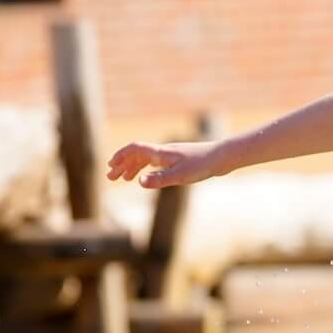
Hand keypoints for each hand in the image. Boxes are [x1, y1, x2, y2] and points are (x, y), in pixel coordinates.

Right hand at [106, 140, 223, 188]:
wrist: (222, 158)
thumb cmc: (202, 165)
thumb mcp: (180, 176)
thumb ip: (159, 179)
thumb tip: (139, 183)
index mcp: (161, 153)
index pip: (134, 149)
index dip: (120, 156)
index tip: (110, 166)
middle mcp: (164, 151)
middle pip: (137, 155)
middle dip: (122, 165)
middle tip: (110, 177)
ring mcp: (171, 155)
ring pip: (146, 159)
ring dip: (133, 167)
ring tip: (125, 179)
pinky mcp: (179, 160)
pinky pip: (156, 163)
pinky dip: (146, 169)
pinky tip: (148, 177)